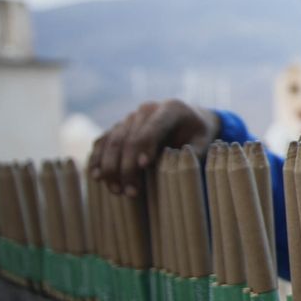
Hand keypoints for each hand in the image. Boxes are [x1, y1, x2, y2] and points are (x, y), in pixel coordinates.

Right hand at [88, 99, 220, 195]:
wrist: (187, 119)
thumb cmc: (197, 134)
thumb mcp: (204, 141)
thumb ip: (194, 152)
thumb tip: (176, 164)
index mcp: (169, 109)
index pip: (152, 129)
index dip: (145, 147)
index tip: (143, 167)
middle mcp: (146, 110)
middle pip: (128, 139)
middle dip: (127, 167)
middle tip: (130, 191)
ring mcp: (129, 118)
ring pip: (112, 142)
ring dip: (110, 167)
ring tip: (115, 190)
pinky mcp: (118, 128)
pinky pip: (102, 142)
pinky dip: (97, 159)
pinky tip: (96, 176)